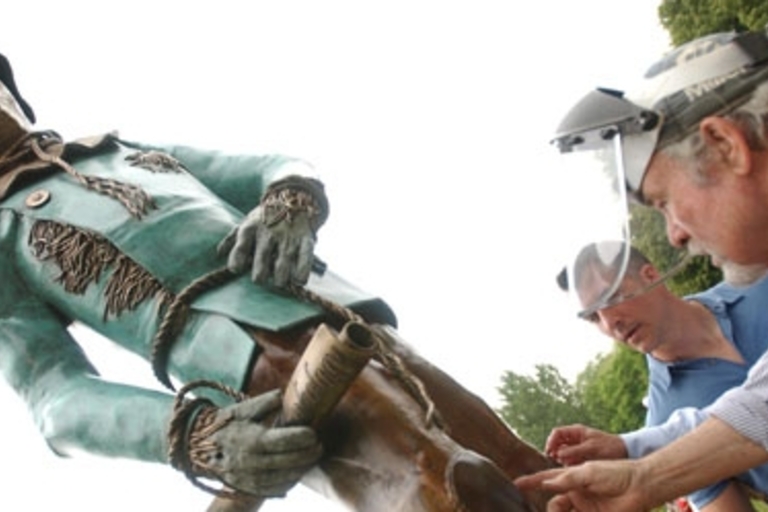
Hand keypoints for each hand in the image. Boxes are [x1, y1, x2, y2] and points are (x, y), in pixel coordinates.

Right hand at [190, 389, 322, 496]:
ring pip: (286, 478)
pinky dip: (290, 480)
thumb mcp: (243, 409)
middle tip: (319, 445)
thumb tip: (285, 395)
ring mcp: (250, 480)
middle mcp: (252, 463)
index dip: (303, 438)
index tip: (314, 433)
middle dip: (309, 454)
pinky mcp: (249, 489)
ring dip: (302, 468)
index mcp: (252, 441)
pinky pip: (277, 489)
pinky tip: (297, 469)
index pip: (284, 442)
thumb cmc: (225, 425)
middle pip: (290, 462)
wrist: (198, 449)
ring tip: (312, 456)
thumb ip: (266, 402)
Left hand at [218, 176, 327, 287]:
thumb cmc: (265, 217)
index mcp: (251, 229)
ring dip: (280, 279)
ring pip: (283, 267)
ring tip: (279, 281)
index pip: (240, 247)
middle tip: (261, 278)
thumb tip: (218, 254)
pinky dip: (301, 275)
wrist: (293, 198)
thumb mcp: (246, 223)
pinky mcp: (306, 241)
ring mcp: (288, 239)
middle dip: (260, 276)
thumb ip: (231, 240)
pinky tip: (298, 280)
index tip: (236, 269)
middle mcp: (268, 235)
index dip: (236, 261)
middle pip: (261, 262)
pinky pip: (305, 261)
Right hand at [514, 460, 650, 511]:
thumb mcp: (589, 472)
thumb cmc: (616, 473)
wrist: (641, 487)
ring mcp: (585, 507)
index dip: (532, 482)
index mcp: (573, 477)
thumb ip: (567, 479)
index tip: (516, 484)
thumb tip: (545, 484)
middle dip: (552, 509)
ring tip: (562, 510)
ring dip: (559, 511)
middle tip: (557, 509)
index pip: (548, 479)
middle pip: (555, 503)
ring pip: (564, 511)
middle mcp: (576, 493)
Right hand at [545, 424, 626, 465]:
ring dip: (561, 458)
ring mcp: (578, 448)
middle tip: (555, 460)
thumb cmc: (610, 446)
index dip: (551, 441)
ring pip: (562, 452)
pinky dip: (569, 464)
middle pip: (557, 443)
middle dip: (555, 451)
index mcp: (577, 431)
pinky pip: (570, 460)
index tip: (550, 452)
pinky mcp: (582, 457)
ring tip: (564, 464)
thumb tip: (559, 454)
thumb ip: (575, 450)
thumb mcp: (592, 448)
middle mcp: (575, 439)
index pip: (557, 433)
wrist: (625, 452)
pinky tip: (571, 468)